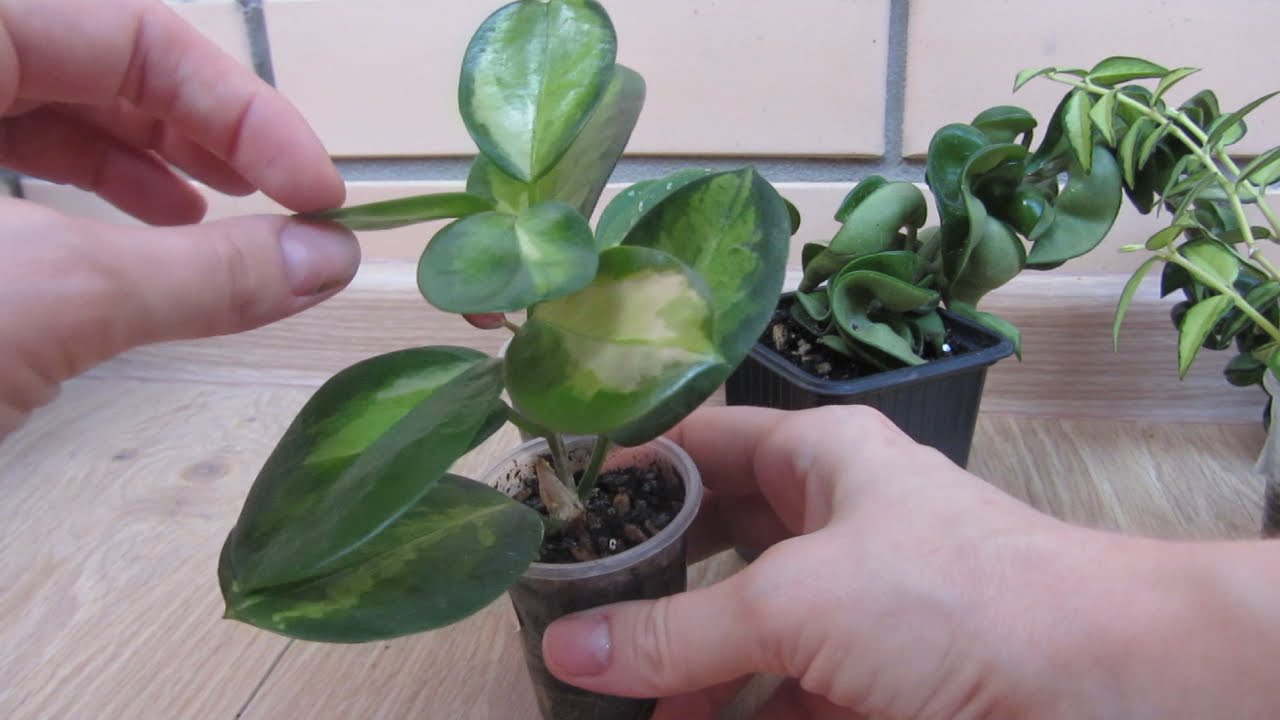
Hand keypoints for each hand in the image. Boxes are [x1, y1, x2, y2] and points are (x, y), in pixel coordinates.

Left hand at [0, 0, 357, 434]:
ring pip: (42, 109)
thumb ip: (203, 271)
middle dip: (200, 133)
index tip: (317, 192)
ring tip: (220, 219)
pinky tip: (139, 244)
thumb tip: (333, 259)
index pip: (126, 26)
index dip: (240, 107)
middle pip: (90, 62)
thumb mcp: (56, 295)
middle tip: (284, 200)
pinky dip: (83, 197)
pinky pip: (3, 160)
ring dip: (148, 162)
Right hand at [540, 405, 1267, 718]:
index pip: (701, 443)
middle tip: (571, 615)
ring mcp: (855, 604)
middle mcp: (833, 520)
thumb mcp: (794, 604)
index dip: (630, 465)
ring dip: (683, 668)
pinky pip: (781, 692)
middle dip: (648, 585)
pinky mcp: (873, 678)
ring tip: (612, 700)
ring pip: (744, 628)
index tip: (557, 503)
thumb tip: (567, 649)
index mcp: (820, 459)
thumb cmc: (951, 597)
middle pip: (714, 543)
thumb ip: (678, 633)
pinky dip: (734, 714)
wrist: (1096, 687)